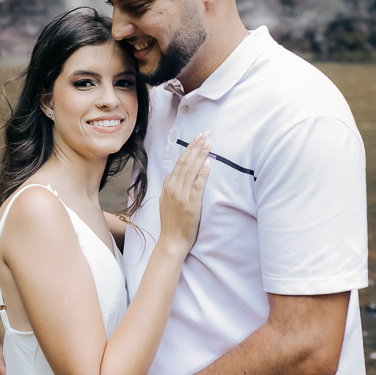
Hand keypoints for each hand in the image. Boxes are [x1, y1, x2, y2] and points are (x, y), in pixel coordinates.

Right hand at [159, 131, 210, 253]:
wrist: (171, 240)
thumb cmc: (172, 221)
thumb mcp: (167, 199)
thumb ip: (173, 185)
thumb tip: (180, 172)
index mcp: (168, 185)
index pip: (180, 161)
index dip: (190, 148)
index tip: (198, 138)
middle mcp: (174, 187)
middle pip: (186, 162)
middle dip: (197, 146)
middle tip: (205, 134)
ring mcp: (182, 195)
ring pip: (192, 170)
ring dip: (201, 155)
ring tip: (208, 143)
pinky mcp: (191, 204)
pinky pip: (197, 185)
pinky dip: (202, 173)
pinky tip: (208, 163)